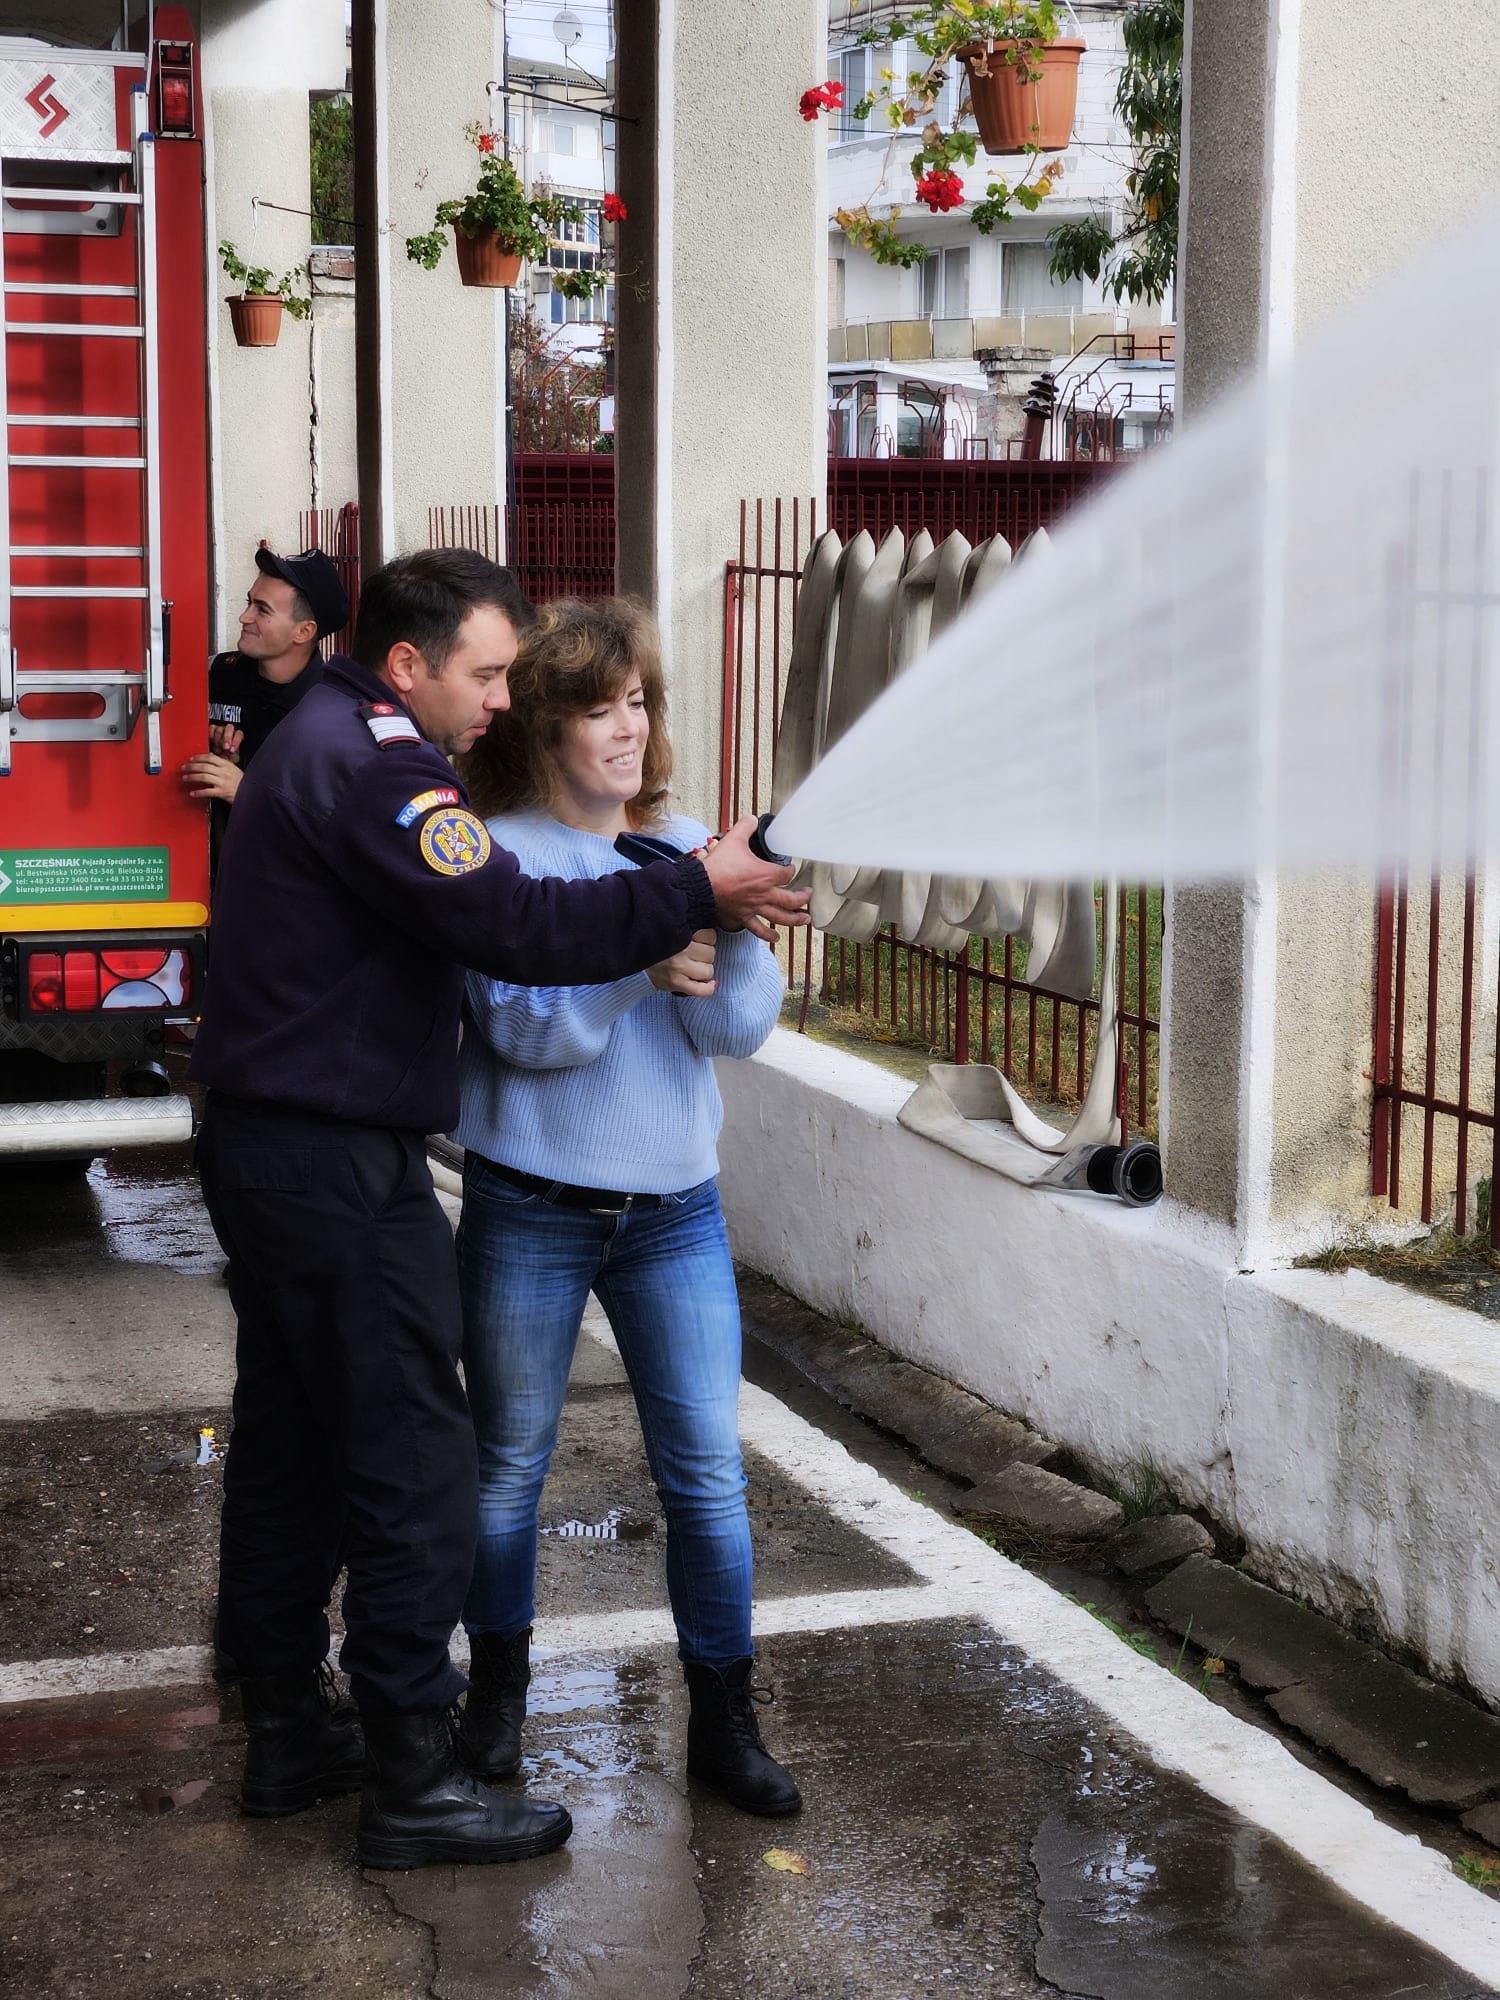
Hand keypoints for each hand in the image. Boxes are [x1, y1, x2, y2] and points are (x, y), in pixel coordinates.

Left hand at [181, 752, 242, 804]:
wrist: (251, 794)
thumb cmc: (242, 782)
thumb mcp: (233, 769)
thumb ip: (222, 763)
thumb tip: (211, 755)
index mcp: (226, 765)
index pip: (210, 758)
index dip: (198, 757)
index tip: (191, 759)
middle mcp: (224, 772)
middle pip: (204, 766)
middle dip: (191, 766)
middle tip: (184, 768)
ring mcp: (223, 782)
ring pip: (204, 777)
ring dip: (192, 777)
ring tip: (185, 778)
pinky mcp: (222, 792)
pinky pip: (207, 791)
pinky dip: (198, 792)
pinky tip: (192, 793)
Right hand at [208, 722, 243, 760]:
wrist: (217, 758)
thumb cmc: (226, 757)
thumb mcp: (232, 758)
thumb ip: (234, 754)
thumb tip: (231, 752)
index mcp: (237, 736)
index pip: (239, 734)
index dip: (236, 741)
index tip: (232, 750)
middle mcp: (229, 731)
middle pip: (229, 728)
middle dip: (227, 738)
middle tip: (225, 748)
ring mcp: (220, 729)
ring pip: (219, 729)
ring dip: (218, 740)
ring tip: (217, 749)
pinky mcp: (212, 729)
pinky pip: (211, 729)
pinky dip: (211, 736)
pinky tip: (211, 743)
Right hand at [648, 928, 716, 996]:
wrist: (634, 959)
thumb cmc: (655, 944)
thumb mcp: (671, 928)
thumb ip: (689, 927)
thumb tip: (707, 926)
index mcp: (679, 933)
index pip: (709, 935)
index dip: (707, 938)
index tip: (700, 940)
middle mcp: (680, 951)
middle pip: (710, 953)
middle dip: (705, 954)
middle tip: (695, 954)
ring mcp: (678, 969)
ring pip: (708, 971)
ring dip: (704, 969)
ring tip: (694, 967)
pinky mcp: (676, 983)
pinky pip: (701, 990)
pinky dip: (708, 988)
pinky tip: (710, 984)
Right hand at [701, 818, 810, 942]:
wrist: (701, 886)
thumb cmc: (717, 866)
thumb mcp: (733, 840)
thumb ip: (746, 827)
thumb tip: (753, 819)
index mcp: (766, 875)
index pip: (788, 874)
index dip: (792, 870)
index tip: (791, 868)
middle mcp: (764, 894)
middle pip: (791, 899)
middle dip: (803, 897)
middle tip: (809, 895)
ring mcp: (755, 908)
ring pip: (781, 917)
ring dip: (795, 919)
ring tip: (805, 920)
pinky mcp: (743, 917)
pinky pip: (758, 929)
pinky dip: (768, 935)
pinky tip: (776, 938)